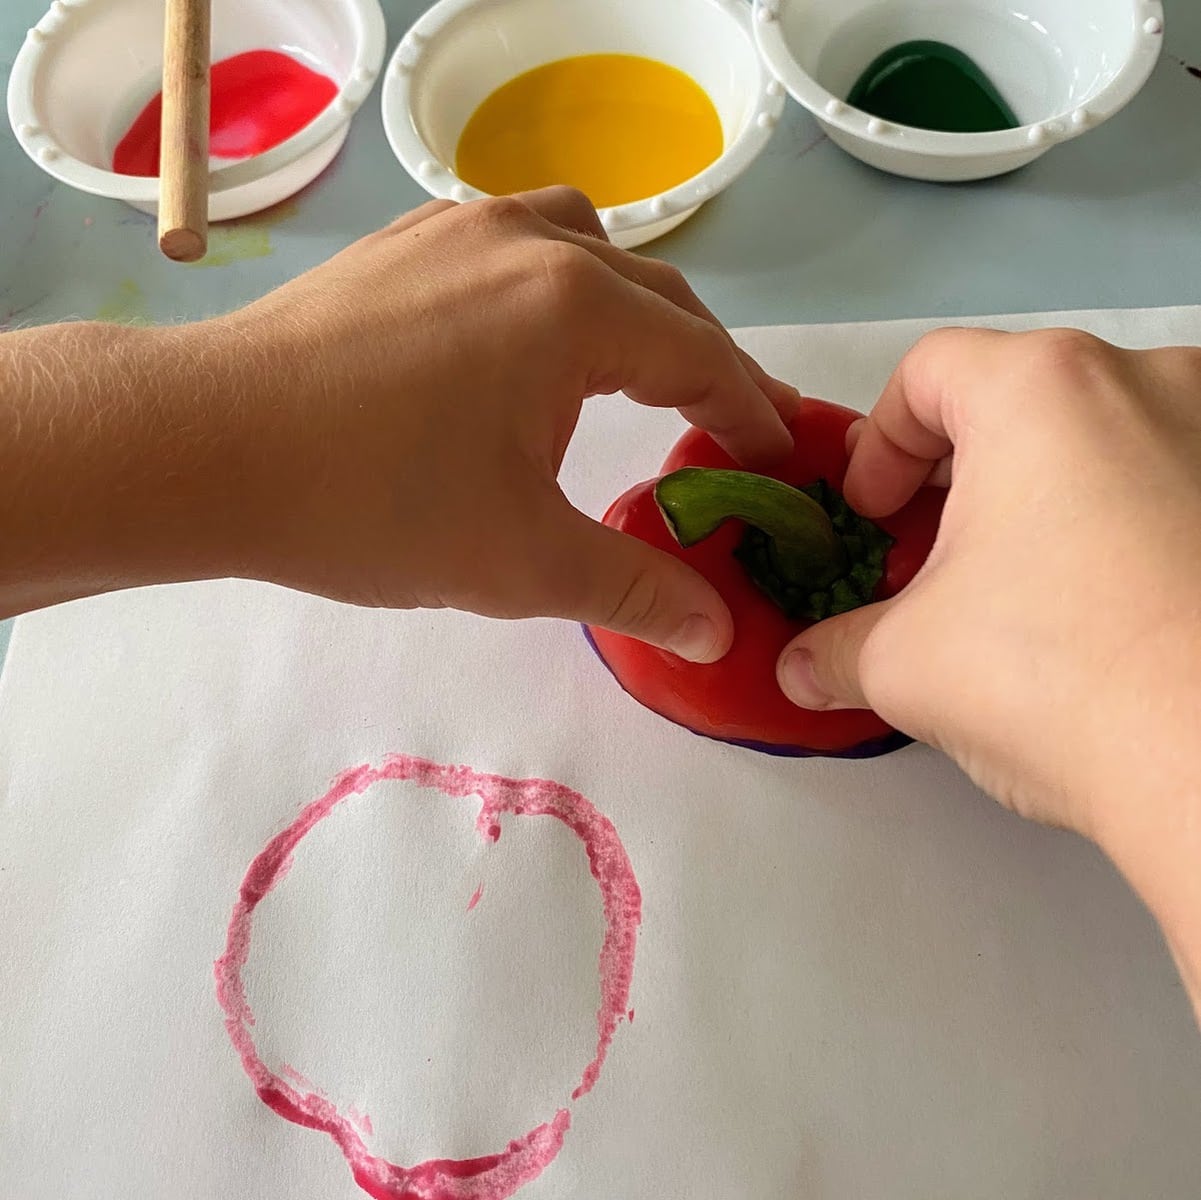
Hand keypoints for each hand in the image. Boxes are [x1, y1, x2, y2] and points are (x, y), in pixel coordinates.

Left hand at [214, 187, 796, 661]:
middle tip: (723, 426)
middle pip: (655, 295)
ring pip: (584, 245)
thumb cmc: (370, 505)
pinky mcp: (403, 243)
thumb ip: (633, 589)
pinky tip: (525, 340)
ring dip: (627, 306)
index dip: (749, 410)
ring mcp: (457, 229)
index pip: (699, 356)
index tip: (777, 456)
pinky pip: (512, 239)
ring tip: (628, 370)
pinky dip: (554, 282)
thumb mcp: (519, 564)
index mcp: (573, 310)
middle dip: (702, 362)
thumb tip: (717, 630)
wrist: (204, 446)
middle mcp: (528, 243)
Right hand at [773, 328, 1200, 1009]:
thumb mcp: (906, 666)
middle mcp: (1150, 380)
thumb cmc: (1057, 676)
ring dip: (1041, 501)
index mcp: (1042, 387)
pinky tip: (1106, 612)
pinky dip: (1119, 526)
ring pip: (1100, 442)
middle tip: (930, 560)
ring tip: (1018, 593)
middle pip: (1017, 402)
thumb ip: (835, 651)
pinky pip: (1168, 484)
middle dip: (957, 480)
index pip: (928, 371)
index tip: (871, 516)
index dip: (877, 445)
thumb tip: (799, 670)